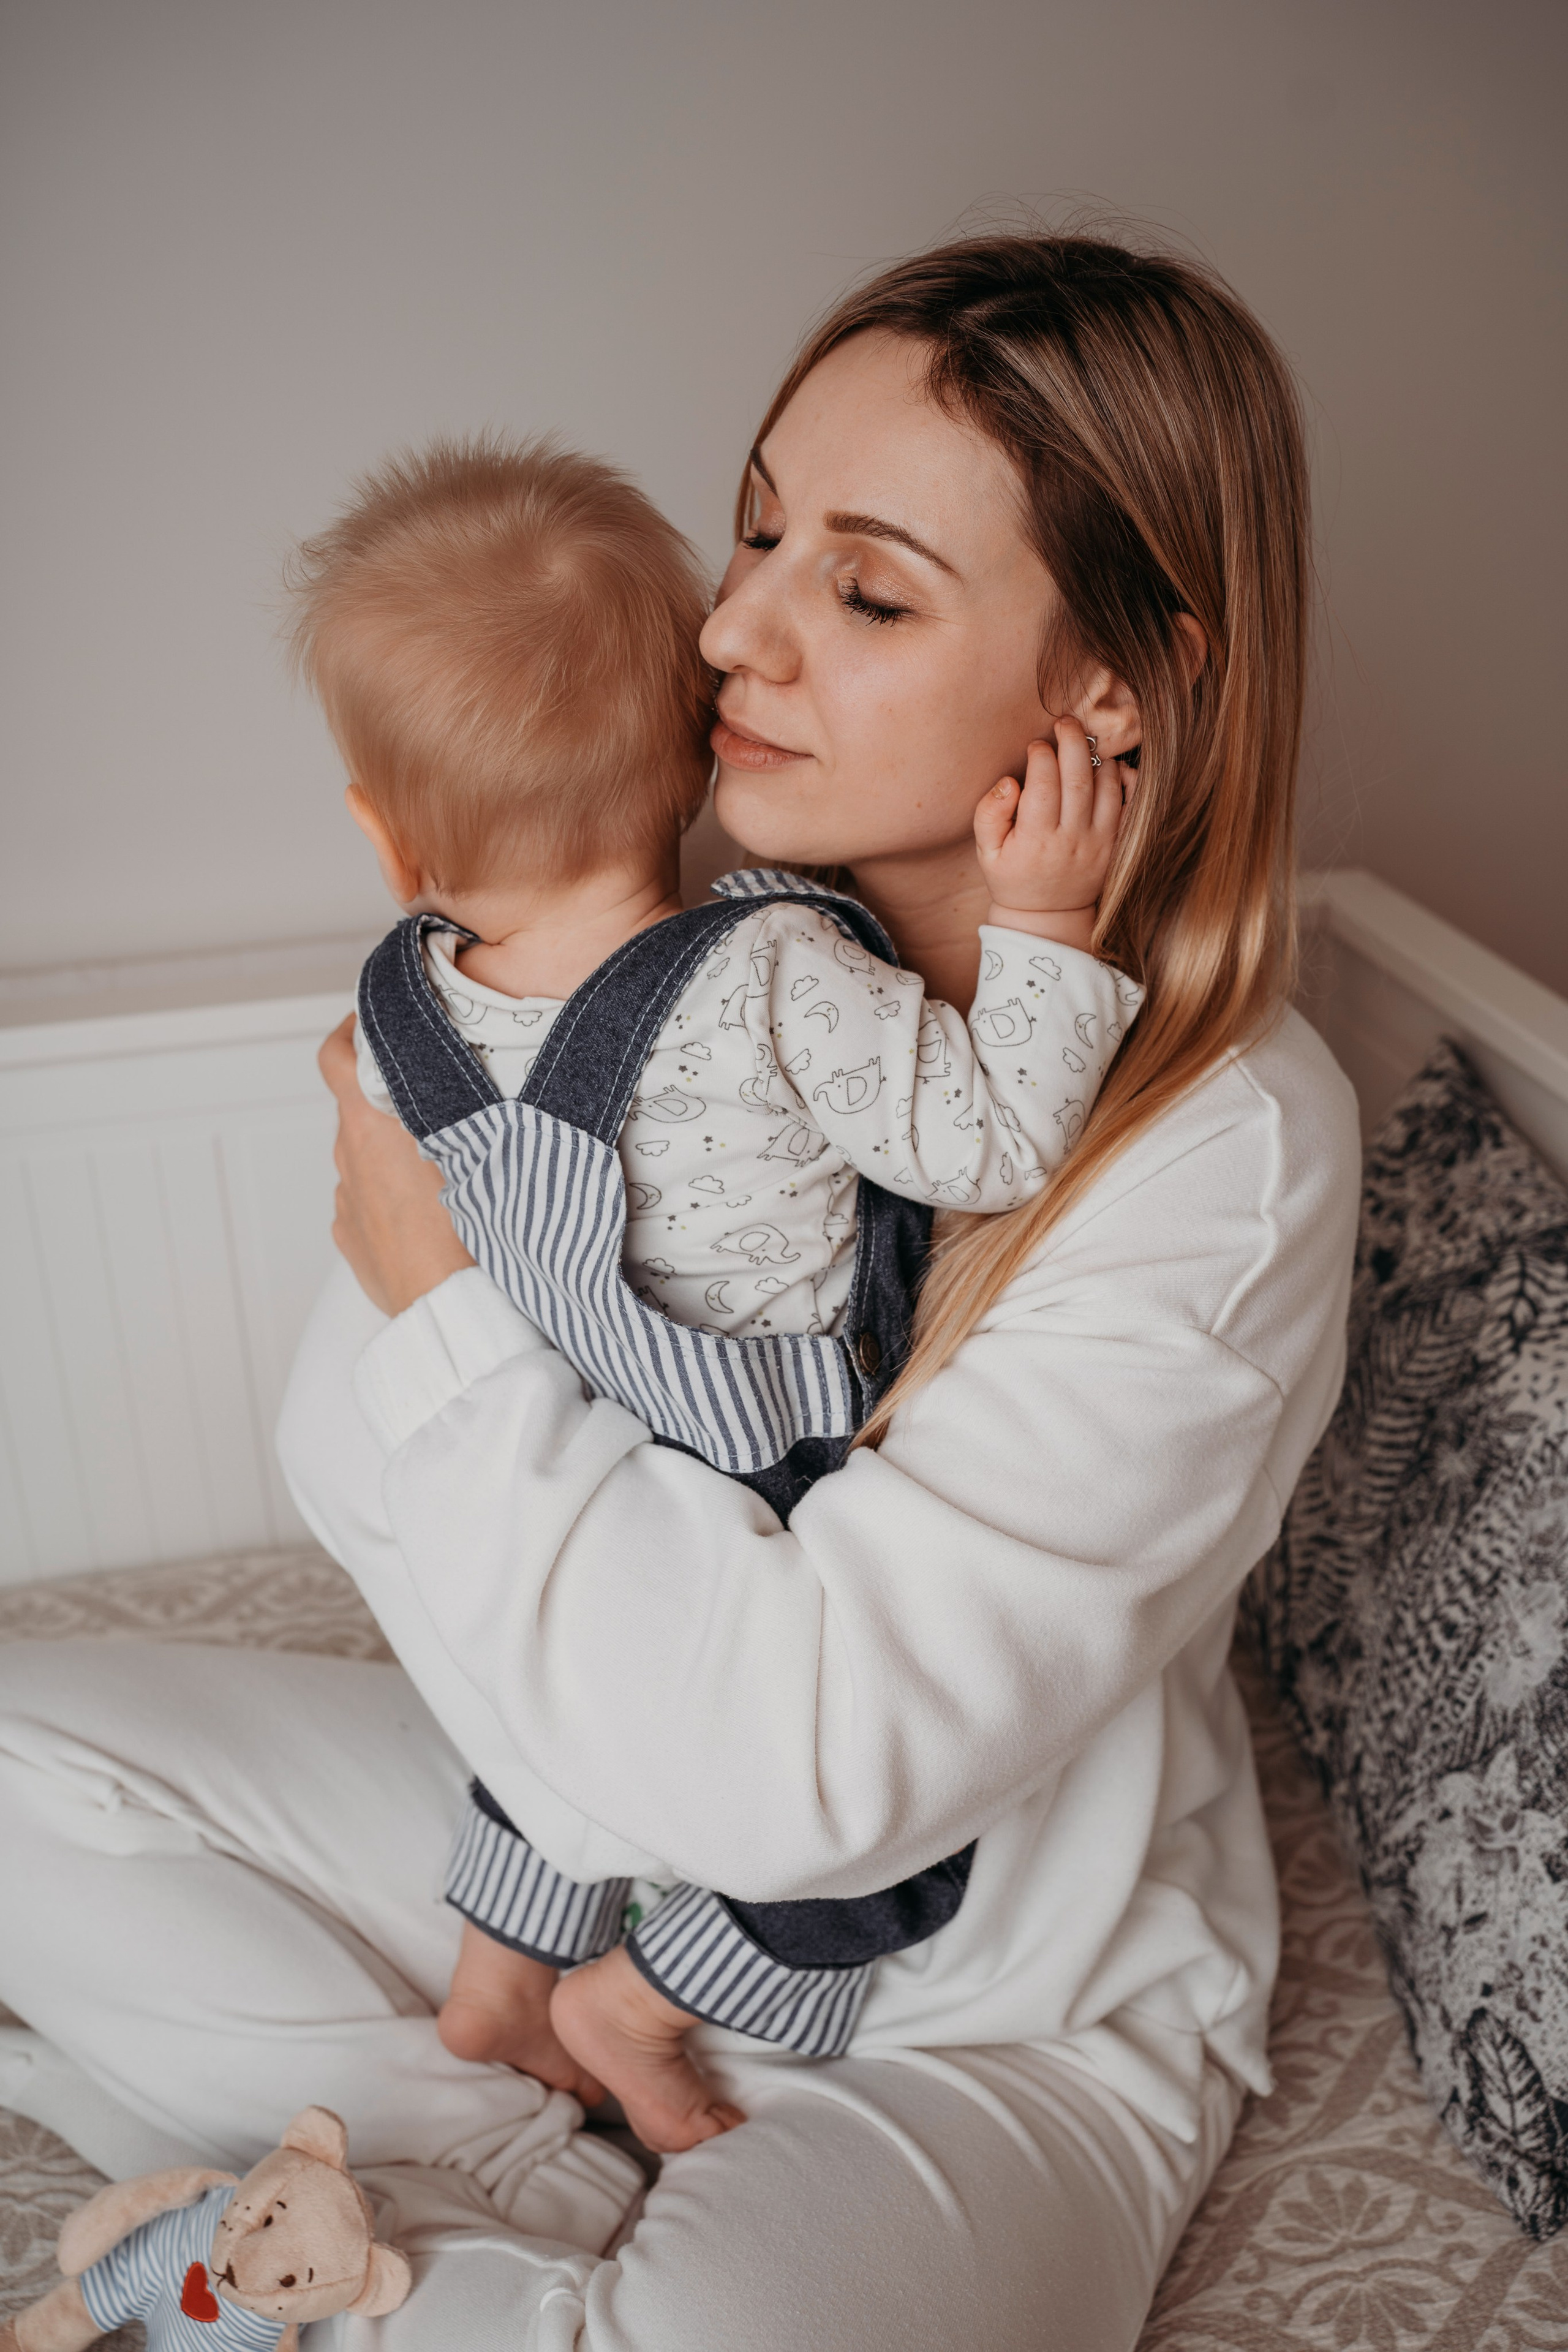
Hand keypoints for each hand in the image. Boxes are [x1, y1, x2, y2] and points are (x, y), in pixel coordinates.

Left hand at [319, 1016, 474, 1316]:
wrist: (449, 1308)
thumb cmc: (465, 1231)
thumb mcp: (471, 1143)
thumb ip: (449, 1100)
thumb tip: (447, 1075)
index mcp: (368, 1125)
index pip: (335, 1056)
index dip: (349, 1031)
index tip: (374, 1024)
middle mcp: (348, 1158)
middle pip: (359, 1110)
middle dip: (391, 1103)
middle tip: (439, 1105)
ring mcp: (347, 1201)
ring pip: (367, 1160)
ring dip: (395, 1156)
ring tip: (444, 1172)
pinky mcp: (351, 1240)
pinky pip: (368, 1204)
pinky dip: (390, 1200)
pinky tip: (428, 1216)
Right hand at [973, 716, 1127, 953]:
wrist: (1047, 915)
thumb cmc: (1013, 876)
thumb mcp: (986, 851)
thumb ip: (989, 813)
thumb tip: (1010, 781)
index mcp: (1035, 839)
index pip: (1043, 784)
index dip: (1041, 755)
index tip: (1036, 745)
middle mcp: (1071, 839)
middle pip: (1078, 778)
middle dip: (1072, 741)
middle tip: (1064, 722)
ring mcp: (1099, 842)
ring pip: (1107, 787)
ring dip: (1098, 757)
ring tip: (1085, 743)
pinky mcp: (1117, 845)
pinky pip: (1131, 806)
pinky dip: (1127, 780)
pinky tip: (1112, 766)